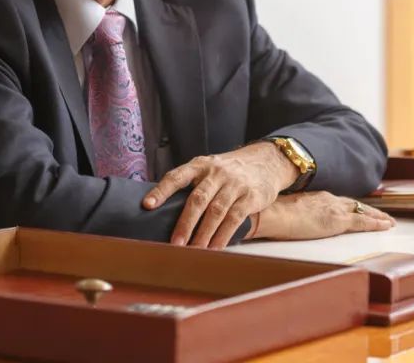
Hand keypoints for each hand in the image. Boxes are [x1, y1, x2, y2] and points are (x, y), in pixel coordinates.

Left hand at [143, 142, 297, 248]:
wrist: (266, 162)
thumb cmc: (228, 171)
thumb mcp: (209, 169)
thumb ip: (191, 185)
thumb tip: (162, 211)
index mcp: (200, 165)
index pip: (177, 176)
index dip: (161, 190)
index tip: (147, 205)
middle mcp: (216, 173)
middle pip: (197, 199)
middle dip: (185, 224)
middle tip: (175, 244)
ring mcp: (235, 184)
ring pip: (216, 211)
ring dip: (203, 234)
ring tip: (194, 251)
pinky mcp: (251, 196)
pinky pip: (234, 218)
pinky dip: (223, 236)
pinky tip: (215, 248)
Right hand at [250, 192, 394, 240]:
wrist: (273, 214)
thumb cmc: (273, 215)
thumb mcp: (285, 213)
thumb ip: (292, 215)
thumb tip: (287, 221)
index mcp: (315, 198)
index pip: (337, 202)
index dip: (349, 206)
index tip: (356, 209)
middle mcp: (328, 200)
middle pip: (353, 204)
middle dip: (368, 210)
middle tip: (381, 215)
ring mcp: (334, 209)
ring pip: (362, 211)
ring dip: (377, 216)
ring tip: (388, 222)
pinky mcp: (338, 221)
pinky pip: (363, 221)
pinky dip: (376, 223)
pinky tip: (386, 226)